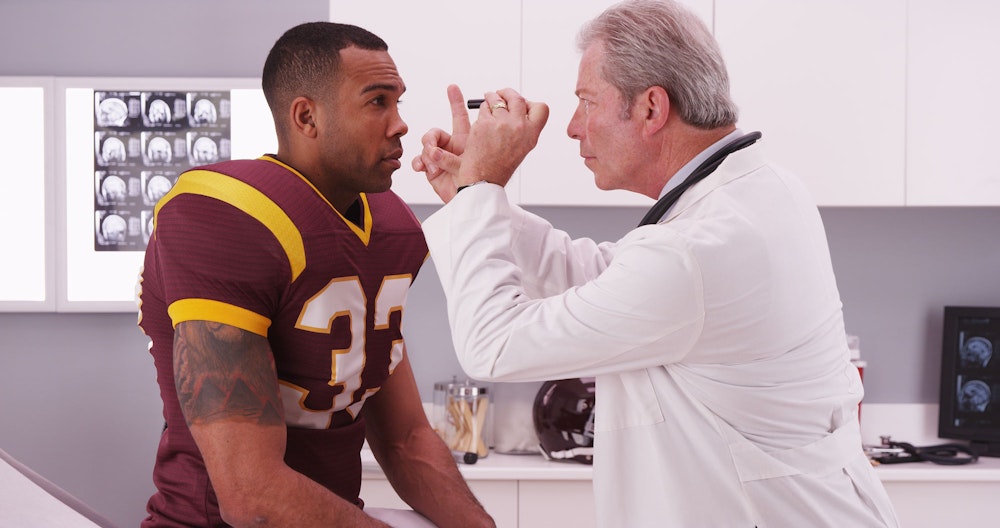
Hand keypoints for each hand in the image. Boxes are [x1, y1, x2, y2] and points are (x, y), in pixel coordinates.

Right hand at [412, 84, 470, 202]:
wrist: (470, 200)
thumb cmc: (479, 181)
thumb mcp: (478, 157)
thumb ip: (468, 143)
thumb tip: (458, 132)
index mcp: (466, 140)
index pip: (460, 116)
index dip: (456, 101)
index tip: (452, 87)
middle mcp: (451, 146)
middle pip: (436, 132)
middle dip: (432, 135)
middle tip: (434, 147)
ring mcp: (439, 157)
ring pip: (426, 145)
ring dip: (429, 155)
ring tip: (437, 167)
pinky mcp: (430, 168)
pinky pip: (419, 159)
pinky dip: (420, 163)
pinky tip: (424, 169)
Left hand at [458, 87, 548, 189]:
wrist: (483, 179)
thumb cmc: (500, 166)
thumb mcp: (522, 148)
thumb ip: (524, 127)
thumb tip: (518, 107)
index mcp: (531, 134)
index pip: (541, 108)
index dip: (531, 103)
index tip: (522, 104)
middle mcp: (518, 127)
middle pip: (517, 98)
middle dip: (507, 93)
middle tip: (501, 94)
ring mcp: (501, 124)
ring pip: (497, 99)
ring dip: (491, 98)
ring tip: (488, 104)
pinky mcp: (484, 123)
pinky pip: (484, 107)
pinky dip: (482, 110)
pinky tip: (482, 120)